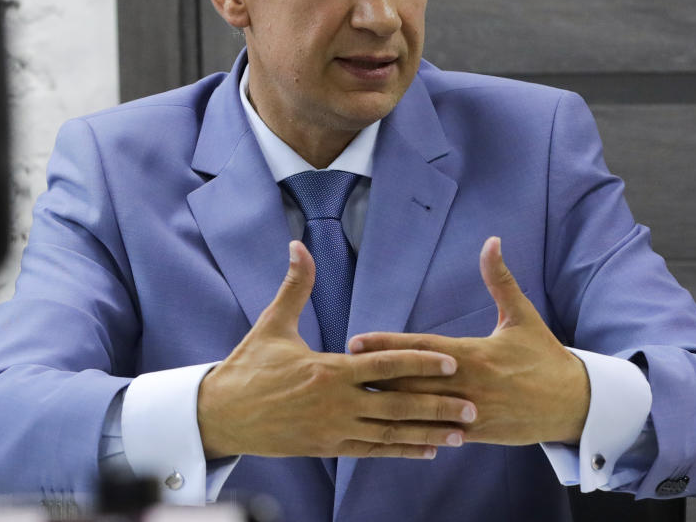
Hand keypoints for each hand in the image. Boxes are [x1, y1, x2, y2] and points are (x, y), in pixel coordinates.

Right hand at [197, 241, 477, 459]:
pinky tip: (427, 449)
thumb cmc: (248, 366)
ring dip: (428, 433)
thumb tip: (298, 246)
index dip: (420, 363)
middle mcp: (336, 403)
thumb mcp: (272, 324)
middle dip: (437, 406)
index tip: (452, 361)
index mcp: (328, 370)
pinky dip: (401, 450)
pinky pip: (372, 450)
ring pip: (390, 433)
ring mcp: (333, 429)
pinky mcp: (327, 448)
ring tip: (462, 433)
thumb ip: (295, 286)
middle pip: (397, 405)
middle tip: (474, 406)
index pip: (384, 365)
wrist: (221, 415)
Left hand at [349, 237, 589, 445]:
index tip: (357, 341)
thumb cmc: (543, 355)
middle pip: (412, 381)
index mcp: (474, 354)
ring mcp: (471, 412)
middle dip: (376, 377)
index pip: (421, 348)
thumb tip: (492, 241)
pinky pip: (439, 433)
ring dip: (388, 406)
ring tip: (353, 401)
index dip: (388, 345)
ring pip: (421, 410)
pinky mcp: (477, 434)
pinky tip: (387, 430)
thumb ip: (500, 280)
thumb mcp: (522, 316)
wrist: (574, 402)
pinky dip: (414, 432)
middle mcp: (468, 384)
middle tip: (340, 371)